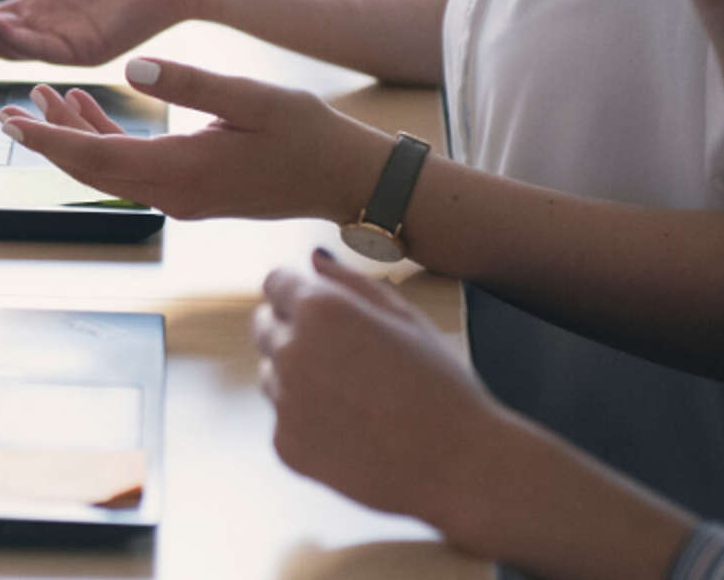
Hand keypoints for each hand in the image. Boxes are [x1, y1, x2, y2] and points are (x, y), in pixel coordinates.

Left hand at [0, 57, 390, 219]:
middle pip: (91, 171)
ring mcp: (180, 198)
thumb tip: (133, 68)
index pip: (96, 158)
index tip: (11, 125)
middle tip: (7, 114)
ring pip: (109, 171)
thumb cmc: (309, 137)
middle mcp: (174, 193)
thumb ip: (191, 82)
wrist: (345, 179)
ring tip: (43, 99)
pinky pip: (133, 170)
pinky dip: (107, 141)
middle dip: (47, 142)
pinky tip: (90, 110)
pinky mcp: (189, 191)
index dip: (48, 140)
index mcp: (183, 171)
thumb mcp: (252, 97)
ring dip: (75, 137)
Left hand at [257, 250, 507, 522]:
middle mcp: (292, 351)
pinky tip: (355, 431)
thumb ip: (351, 282)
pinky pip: (284, 419)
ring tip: (359, 397)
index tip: (325, 310)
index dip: (300, 292)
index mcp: (320, 310)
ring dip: (299, 376)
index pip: (276, 282)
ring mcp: (284, 402)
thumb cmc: (441, 386)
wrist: (459, 466)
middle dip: (293, 329)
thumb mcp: (406, 319)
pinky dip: (308, 421)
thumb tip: (312, 257)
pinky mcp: (285, 444)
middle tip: (347, 355)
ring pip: (271, 373)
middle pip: (265, 324)